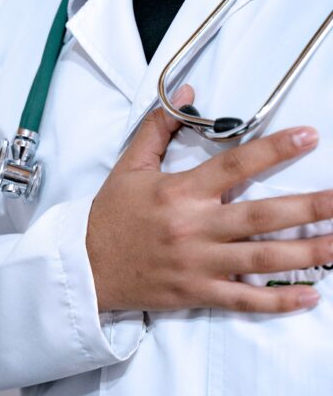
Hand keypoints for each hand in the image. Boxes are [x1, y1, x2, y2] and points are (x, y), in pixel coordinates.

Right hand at [87, 85, 331, 312]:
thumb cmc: (109, 215)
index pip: (233, 165)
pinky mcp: (196, 292)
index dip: (274, 149)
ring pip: (261, 258)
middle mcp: (193, 227)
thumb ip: (158, 127)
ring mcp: (197, 263)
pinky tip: (309, 296)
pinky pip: (243, 299)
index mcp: (178, 192)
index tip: (309, 136)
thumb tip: (186, 93)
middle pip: (261, 216)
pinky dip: (277, 301)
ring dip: (307, 252)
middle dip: (309, 207)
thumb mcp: (129, 166)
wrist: (84, 265)